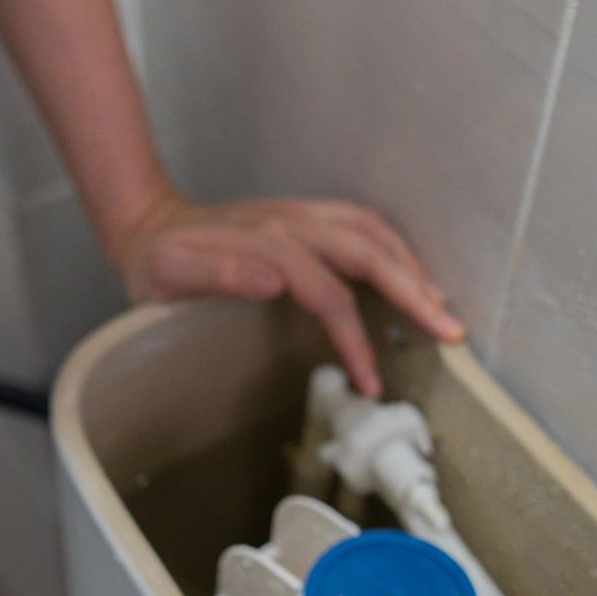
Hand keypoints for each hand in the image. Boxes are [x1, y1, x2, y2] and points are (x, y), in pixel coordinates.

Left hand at [108, 188, 464, 394]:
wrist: (147, 224)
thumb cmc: (159, 261)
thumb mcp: (172, 275)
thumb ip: (221, 274)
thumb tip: (273, 282)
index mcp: (268, 243)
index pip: (331, 295)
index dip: (356, 339)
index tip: (371, 380)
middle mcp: (293, 223)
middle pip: (370, 252)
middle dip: (414, 291)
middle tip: (449, 331)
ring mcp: (301, 215)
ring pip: (373, 232)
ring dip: (410, 266)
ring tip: (438, 307)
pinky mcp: (304, 217)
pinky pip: (361, 225)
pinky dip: (393, 248)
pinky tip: (407, 274)